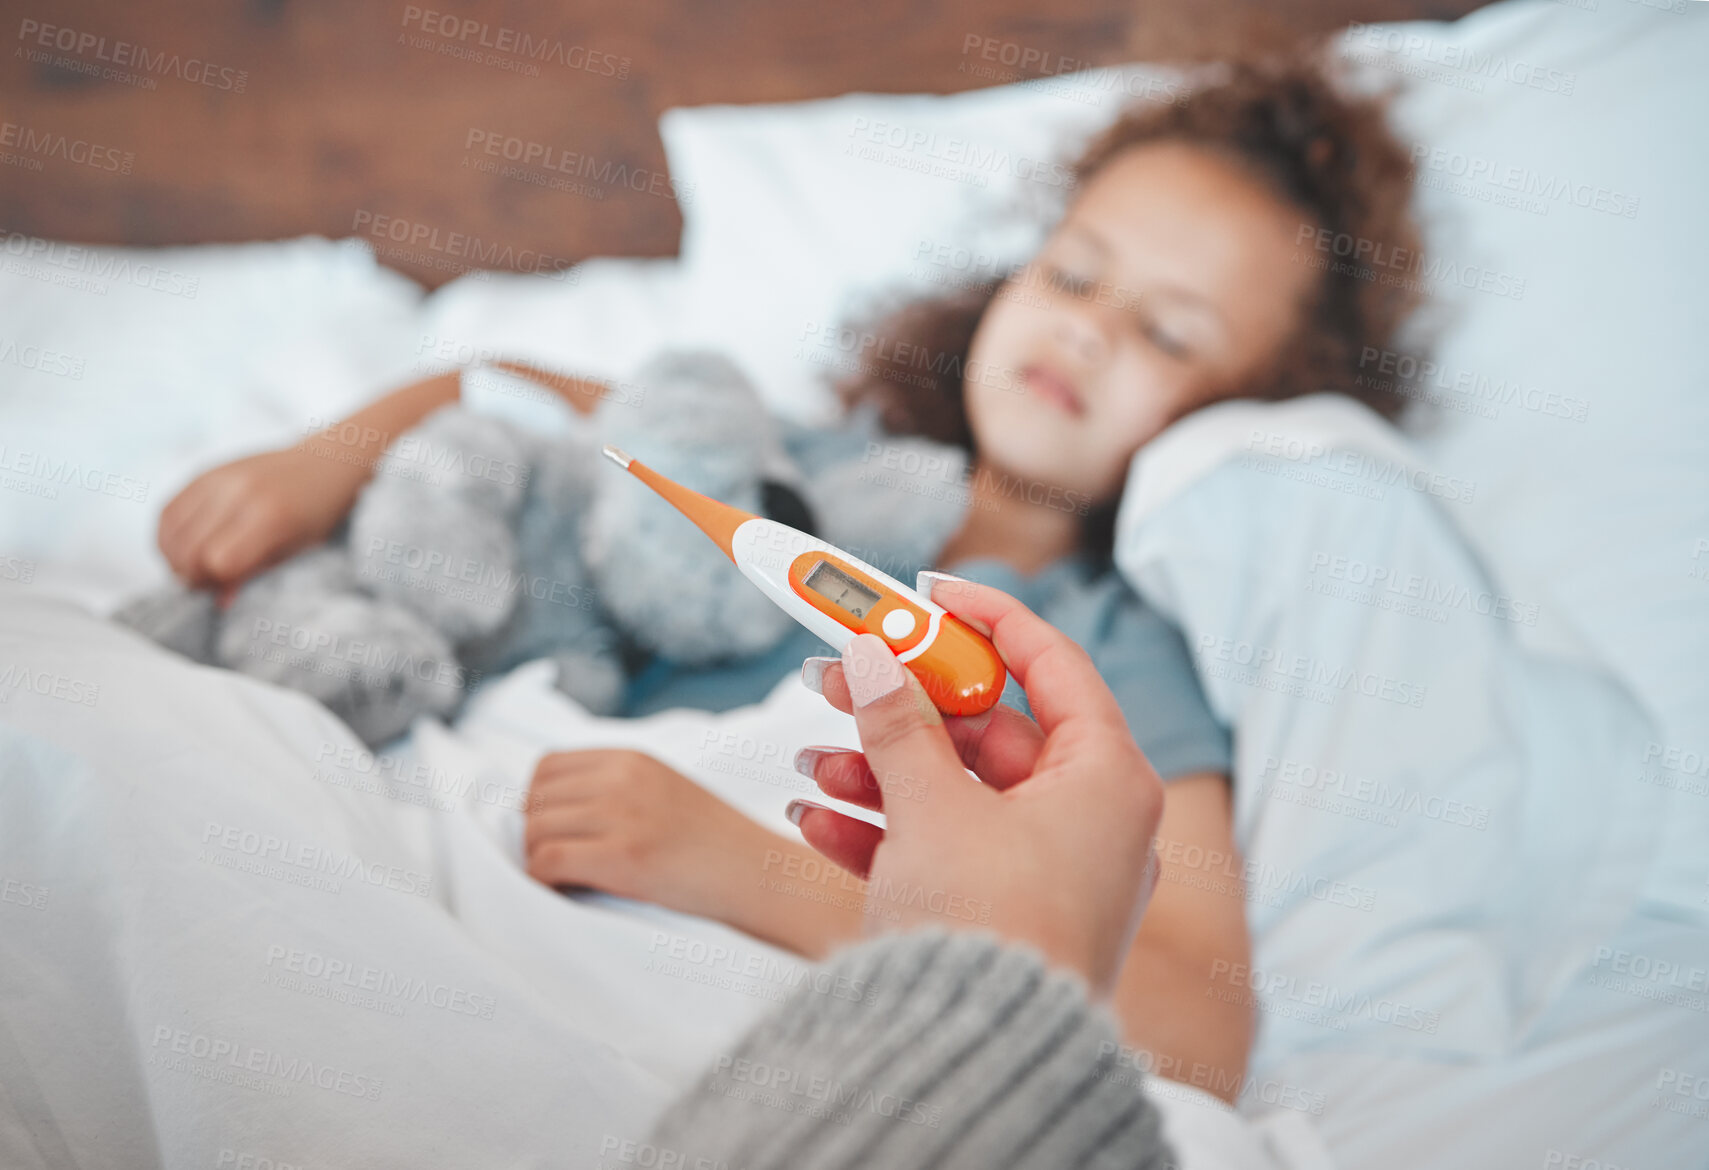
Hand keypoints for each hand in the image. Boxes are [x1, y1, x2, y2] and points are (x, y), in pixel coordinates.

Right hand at [157, 444, 361, 592]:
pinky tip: (188, 546)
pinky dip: (169, 536)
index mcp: (267, 516)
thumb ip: (252, 574)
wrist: (323, 463)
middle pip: (187, 549)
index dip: (214, 582)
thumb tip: (218, 602)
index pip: (216, 561)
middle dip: (191, 575)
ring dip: (175, 557)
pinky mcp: (204, 472)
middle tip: (209, 581)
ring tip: (198, 565)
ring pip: (170, 531)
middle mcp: (237, 493)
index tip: (223, 588)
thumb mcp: (294, 550)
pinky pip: (168, 511)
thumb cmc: (316, 513)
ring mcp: (217, 478)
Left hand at [524, 748, 777, 921]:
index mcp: (630, 758)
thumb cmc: (712, 844)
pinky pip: (546, 862)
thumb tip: (548, 813)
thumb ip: (614, 788)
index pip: (546, 768)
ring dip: (537, 860)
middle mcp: (621, 778)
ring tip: (563, 879)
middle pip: (534, 800)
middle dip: (533, 834)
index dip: (539, 803)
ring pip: (534, 831)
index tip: (553, 831)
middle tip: (555, 863)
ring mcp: (621, 815)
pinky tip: (565, 891)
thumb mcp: (662, 791)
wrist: (758, 873)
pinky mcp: (621, 856)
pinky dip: (543, 881)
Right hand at [790, 573, 1164, 997]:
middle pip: (989, 733)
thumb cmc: (987, 927)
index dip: (986, 617)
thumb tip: (871, 652)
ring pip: (957, 794)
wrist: (977, 1064)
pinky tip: (816, 818)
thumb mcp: (931, 806)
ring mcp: (1049, 873)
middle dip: (902, 709)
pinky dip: (885, 832)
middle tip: (834, 677)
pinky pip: (946, 852)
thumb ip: (899, 720)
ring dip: (878, 772)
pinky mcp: (1007, 916)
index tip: (927, 592)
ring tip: (810, 757)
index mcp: (1105, 778)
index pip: (1050, 663)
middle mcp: (1089, 821)